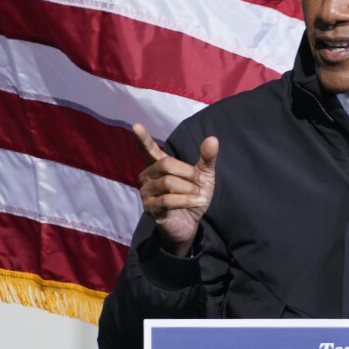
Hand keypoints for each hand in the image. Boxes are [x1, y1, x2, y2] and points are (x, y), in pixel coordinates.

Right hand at [132, 123, 217, 256]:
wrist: (191, 224)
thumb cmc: (193, 196)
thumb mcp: (204, 176)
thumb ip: (207, 158)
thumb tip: (212, 138)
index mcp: (158, 165)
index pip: (148, 149)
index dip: (143, 138)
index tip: (136, 125)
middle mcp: (148, 177)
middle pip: (166, 164)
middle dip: (189, 173)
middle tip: (201, 184)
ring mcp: (146, 193)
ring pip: (168, 183)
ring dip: (190, 190)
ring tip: (199, 196)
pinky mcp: (150, 209)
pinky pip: (168, 200)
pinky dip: (187, 200)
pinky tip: (198, 202)